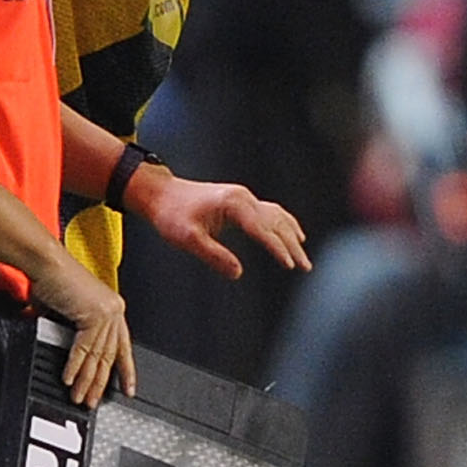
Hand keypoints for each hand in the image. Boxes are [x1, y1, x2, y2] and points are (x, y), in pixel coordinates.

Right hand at [31, 254, 136, 404]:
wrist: (45, 264)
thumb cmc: (52, 280)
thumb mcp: (66, 312)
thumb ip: (71, 332)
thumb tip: (67, 355)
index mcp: (111, 307)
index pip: (122, 345)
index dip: (125, 369)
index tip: (128, 387)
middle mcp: (113, 309)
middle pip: (110, 355)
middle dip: (100, 382)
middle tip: (93, 400)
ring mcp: (106, 312)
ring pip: (98, 355)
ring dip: (86, 380)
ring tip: (80, 397)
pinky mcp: (94, 315)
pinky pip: (84, 349)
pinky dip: (75, 366)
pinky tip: (69, 379)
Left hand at [137, 170, 312, 278]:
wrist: (160, 193)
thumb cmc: (171, 215)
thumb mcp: (188, 239)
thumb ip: (214, 256)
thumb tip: (238, 273)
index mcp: (233, 204)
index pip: (262, 229)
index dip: (277, 248)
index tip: (290, 265)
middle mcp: (242, 198)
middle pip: (276, 222)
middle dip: (291, 245)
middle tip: (305, 267)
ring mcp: (243, 197)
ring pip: (276, 215)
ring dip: (291, 235)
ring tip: (303, 254)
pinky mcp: (240, 200)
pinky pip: (270, 211)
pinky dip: (284, 223)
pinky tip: (293, 233)